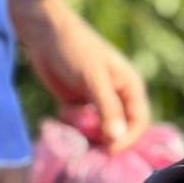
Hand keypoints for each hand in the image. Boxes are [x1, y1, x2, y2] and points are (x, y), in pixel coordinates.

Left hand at [8, 0, 149, 150]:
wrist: (44, 32)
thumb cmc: (75, 49)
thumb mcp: (94, 78)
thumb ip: (108, 109)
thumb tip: (117, 138)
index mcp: (130, 87)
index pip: (139, 122)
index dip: (128, 139)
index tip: (110, 150)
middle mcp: (118, 97)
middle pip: (120, 130)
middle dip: (105, 139)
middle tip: (88, 143)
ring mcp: (99, 102)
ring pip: (100, 131)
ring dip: (87, 133)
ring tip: (73, 121)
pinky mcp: (80, 105)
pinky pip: (82, 126)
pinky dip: (73, 125)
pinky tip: (63, 111)